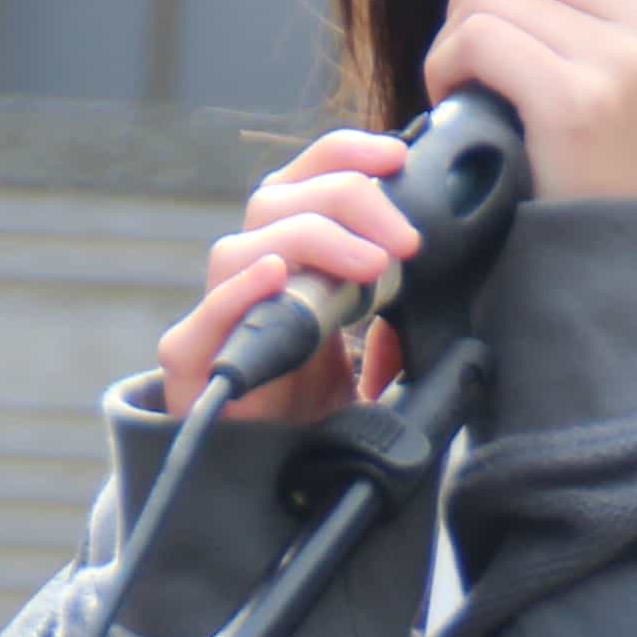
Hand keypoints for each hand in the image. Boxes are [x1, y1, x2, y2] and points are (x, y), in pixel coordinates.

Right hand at [161, 129, 417, 424]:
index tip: (399, 156)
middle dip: (347, 201)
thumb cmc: (319, 410)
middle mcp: (249, 273)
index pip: (306, 176)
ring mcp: (217, 315)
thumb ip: (397, 312)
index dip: (348, 153)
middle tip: (405, 241)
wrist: (276, 484)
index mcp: (289, 254)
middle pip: (277, 199)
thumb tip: (446, 278)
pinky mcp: (190, 362)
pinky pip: (205, 316)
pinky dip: (239, 290)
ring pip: (242, 246)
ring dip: (312, 242)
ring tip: (370, 268)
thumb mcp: (376, 348)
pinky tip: (276, 275)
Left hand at [420, 0, 636, 205]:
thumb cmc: (626, 199)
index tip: (530, 0)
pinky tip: (449, 100)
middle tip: (477, 45)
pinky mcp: (577, 100)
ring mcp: (631, 64)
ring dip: (458, 30)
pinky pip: (480, 34)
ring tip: (462, 83)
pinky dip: (446, 61)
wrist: (624, 288)